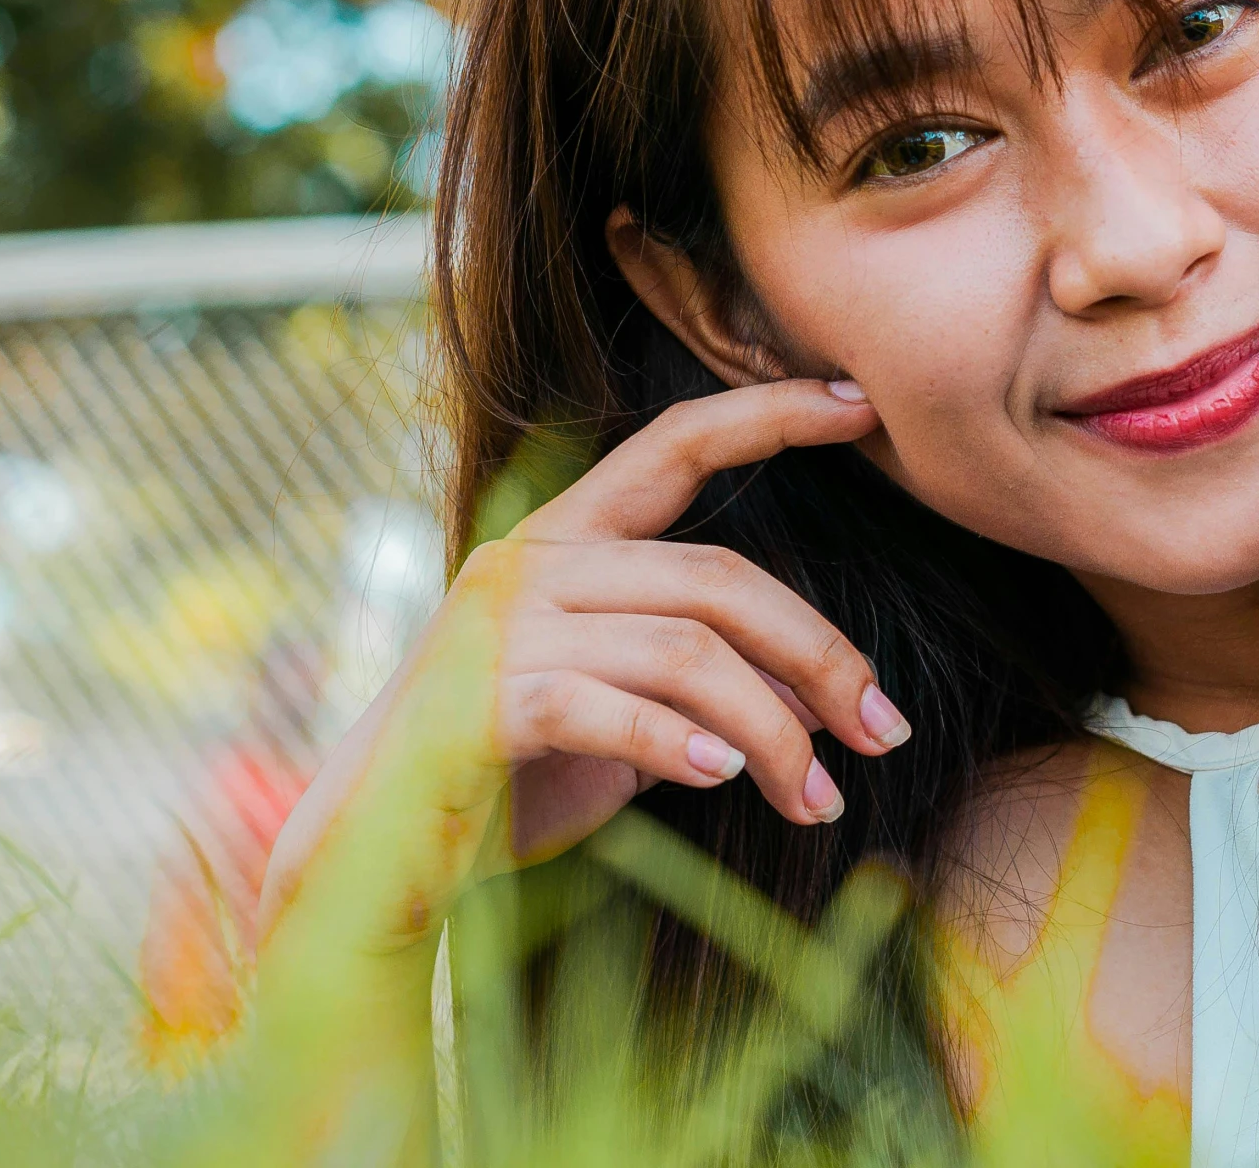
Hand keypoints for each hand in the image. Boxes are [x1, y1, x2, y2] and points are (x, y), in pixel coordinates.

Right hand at [261, 378, 894, 945]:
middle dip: (821, 657)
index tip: (860, 404)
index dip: (769, 414)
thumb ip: (709, 681)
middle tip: (886, 732)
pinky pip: (610, 710)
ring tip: (821, 797)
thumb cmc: (510, 776)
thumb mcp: (630, 715)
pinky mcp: (479, 703)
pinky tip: (729, 780)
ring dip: (774, 733)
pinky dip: (683, 745)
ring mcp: (500, 629)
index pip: (676, 444)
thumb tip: (826, 699)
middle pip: (717, 579)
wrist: (372, 855)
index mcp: (565, 539)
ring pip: (685, 652)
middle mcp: (531, 563)